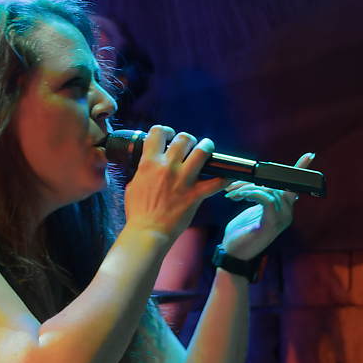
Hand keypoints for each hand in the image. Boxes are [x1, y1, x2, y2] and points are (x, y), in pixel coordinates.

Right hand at [123, 126, 225, 242]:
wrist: (148, 232)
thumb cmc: (138, 212)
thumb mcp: (133, 185)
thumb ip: (143, 172)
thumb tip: (147, 167)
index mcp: (149, 163)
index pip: (158, 132)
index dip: (166, 131)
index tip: (170, 136)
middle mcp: (167, 167)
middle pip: (184, 139)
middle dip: (189, 139)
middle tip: (190, 146)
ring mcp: (183, 180)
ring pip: (202, 152)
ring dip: (207, 147)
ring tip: (207, 149)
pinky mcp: (195, 195)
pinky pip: (217, 183)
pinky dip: (225, 178)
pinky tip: (229, 175)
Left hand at [218, 152, 310, 258]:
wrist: (233, 254)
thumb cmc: (241, 233)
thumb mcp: (252, 210)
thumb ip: (262, 197)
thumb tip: (263, 182)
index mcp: (285, 209)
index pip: (294, 186)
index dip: (300, 170)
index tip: (309, 155)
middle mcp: (287, 213)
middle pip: (276, 185)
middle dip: (252, 181)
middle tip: (233, 186)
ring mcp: (282, 219)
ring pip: (269, 190)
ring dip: (246, 188)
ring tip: (232, 194)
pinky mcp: (272, 223)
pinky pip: (266, 198)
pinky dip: (251, 193)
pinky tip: (238, 196)